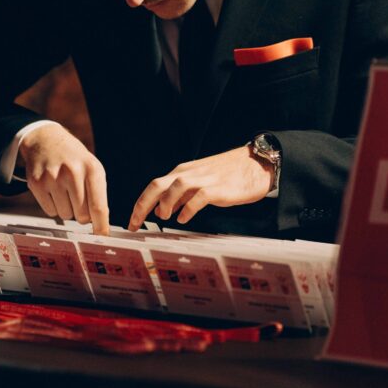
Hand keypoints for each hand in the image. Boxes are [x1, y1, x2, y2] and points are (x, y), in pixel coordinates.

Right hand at [20, 125, 109, 234]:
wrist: (46, 140)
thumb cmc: (74, 159)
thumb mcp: (92, 168)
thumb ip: (98, 195)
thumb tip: (100, 225)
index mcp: (92, 169)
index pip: (99, 206)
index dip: (101, 225)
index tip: (102, 236)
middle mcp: (72, 173)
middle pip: (82, 216)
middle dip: (83, 214)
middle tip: (79, 200)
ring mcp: (52, 178)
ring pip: (65, 215)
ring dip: (67, 209)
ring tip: (65, 191)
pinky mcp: (36, 183)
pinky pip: (50, 211)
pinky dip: (53, 206)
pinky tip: (53, 190)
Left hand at [128, 146, 274, 230]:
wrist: (256, 164)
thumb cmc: (228, 175)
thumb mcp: (198, 183)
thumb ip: (180, 196)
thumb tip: (160, 210)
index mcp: (182, 172)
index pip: (153, 186)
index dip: (140, 204)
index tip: (132, 222)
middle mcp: (189, 173)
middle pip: (157, 185)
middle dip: (142, 205)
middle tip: (136, 224)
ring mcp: (204, 179)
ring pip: (175, 187)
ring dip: (165, 204)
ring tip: (164, 218)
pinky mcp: (218, 188)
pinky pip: (198, 197)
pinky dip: (188, 209)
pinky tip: (184, 218)